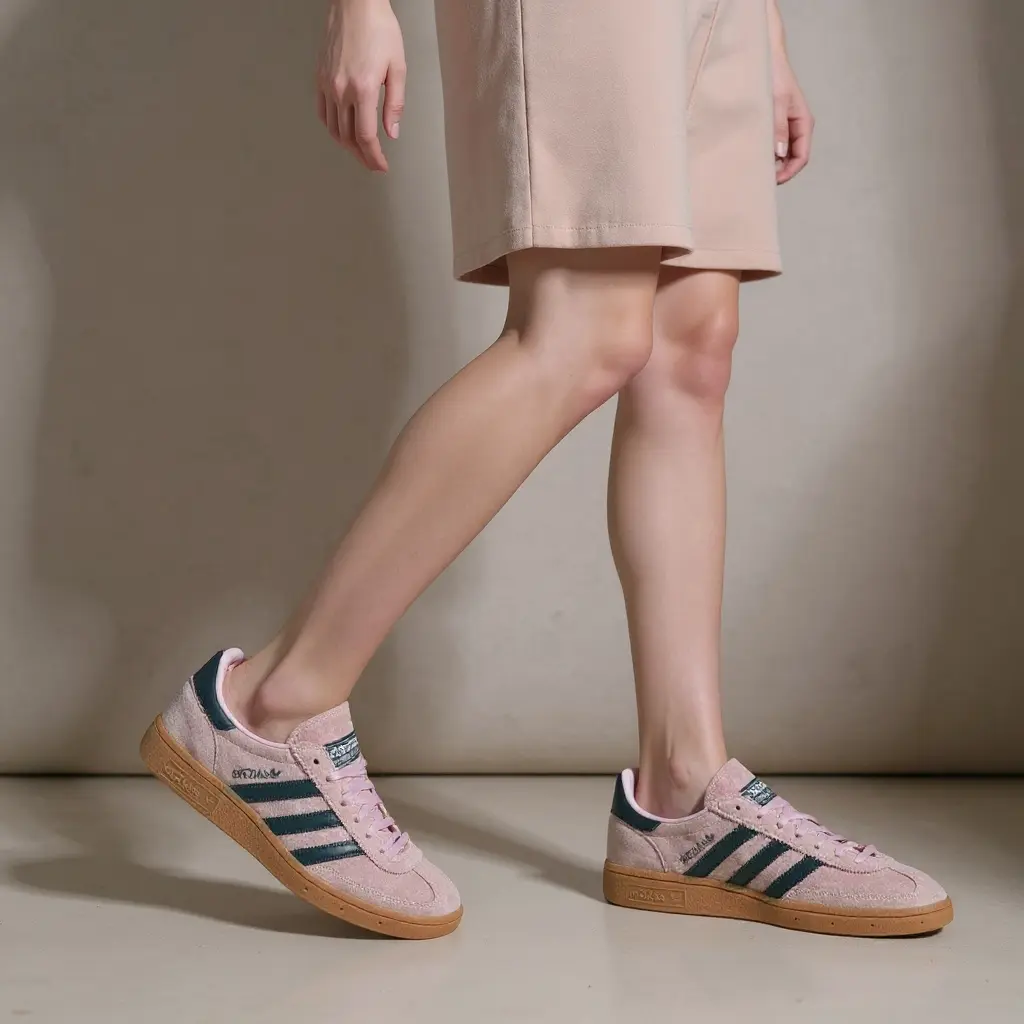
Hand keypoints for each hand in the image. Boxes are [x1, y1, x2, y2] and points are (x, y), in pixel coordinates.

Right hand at [316, 0, 405, 171]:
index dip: (374, 157)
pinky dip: (333, 128)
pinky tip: (343, 132)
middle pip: (349, 137)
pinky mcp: (320, 77)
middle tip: (373, 164)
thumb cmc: (379, 29)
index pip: (366, 137)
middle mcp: (341, 90)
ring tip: (360, 152)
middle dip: (362, 156)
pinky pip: (323, 112)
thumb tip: (392, 132)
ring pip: (334, 129)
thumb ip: (395, 104)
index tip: (381, 166)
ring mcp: (328, 84)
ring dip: (347, 146)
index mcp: (363, 89)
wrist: (356, 4)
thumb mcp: (398, 67)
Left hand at [766, 1, 812, 183]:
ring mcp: (785, 127)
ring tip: (754, 170)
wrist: (765, 57)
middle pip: (792, 159)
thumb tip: (780, 154)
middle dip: (779, 171)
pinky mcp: (773, 125)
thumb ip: (778, 128)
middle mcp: (796, 127)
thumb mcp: (777, 102)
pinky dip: (764, 154)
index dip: (789, 172)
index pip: (802, 156)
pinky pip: (772, 145)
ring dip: (771, 164)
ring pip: (782, 155)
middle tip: (759, 180)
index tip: (772, 181)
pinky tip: (751, 157)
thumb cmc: (774, 75)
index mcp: (803, 123)